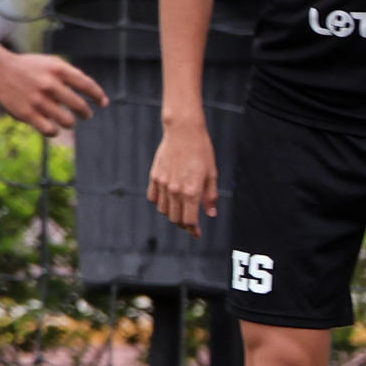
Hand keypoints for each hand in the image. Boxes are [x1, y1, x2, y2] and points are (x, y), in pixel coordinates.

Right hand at [0, 53, 106, 134]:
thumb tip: (93, 93)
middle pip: (79, 106)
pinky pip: (50, 130)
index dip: (98, 96)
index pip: (87, 85)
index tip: (103, 103)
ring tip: (68, 121)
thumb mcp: (51, 63)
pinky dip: (55, 131)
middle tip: (87, 115)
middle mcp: (49, 84)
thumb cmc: (30, 68)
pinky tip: (53, 127)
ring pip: (67, 121)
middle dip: (86, 113)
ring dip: (70, 123)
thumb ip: (71, 75)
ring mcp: (38, 100)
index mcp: (58, 69)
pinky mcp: (27, 114)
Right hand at [147, 120, 216, 236]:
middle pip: (175, 219)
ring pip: (164, 210)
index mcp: (192, 191)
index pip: (189, 221)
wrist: (184, 131)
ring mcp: (163, 184)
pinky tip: (168, 200)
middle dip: (183, 225)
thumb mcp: (212, 174)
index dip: (193, 230)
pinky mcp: (155, 177)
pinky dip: (160, 203)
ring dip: (172, 215)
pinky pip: (153, 198)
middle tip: (190, 224)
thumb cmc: (201, 151)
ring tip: (180, 211)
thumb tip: (211, 214)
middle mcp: (175, 190)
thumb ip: (210, 196)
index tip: (197, 233)